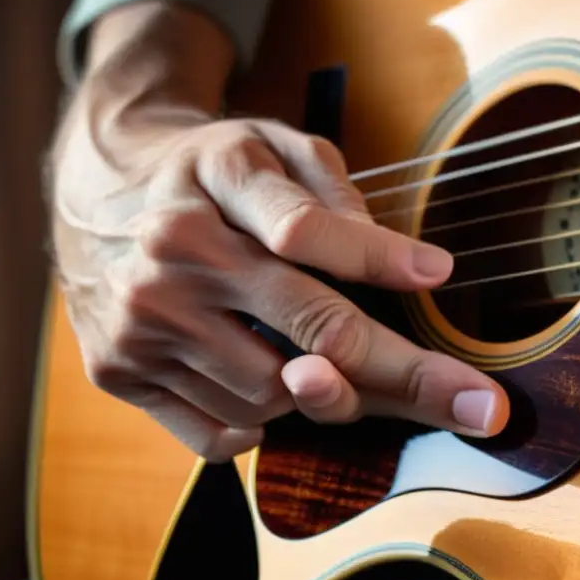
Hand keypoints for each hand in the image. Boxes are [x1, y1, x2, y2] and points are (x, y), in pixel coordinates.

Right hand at [50, 93, 509, 462]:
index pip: (306, 230)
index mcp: (213, 182)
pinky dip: (260, 426)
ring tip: (321, 358)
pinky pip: (219, 436)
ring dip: (319, 390)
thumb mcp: (270, 144)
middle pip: (310, 330)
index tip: (438, 275)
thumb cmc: (212, 175)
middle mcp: (172, 257)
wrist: (99, 203)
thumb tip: (411, 268)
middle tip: (479, 406)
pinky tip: (267, 382)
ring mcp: (139, 323)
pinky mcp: (118, 374)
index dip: (379, 258)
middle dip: (407, 373)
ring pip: (272, 396)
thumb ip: (333, 189)